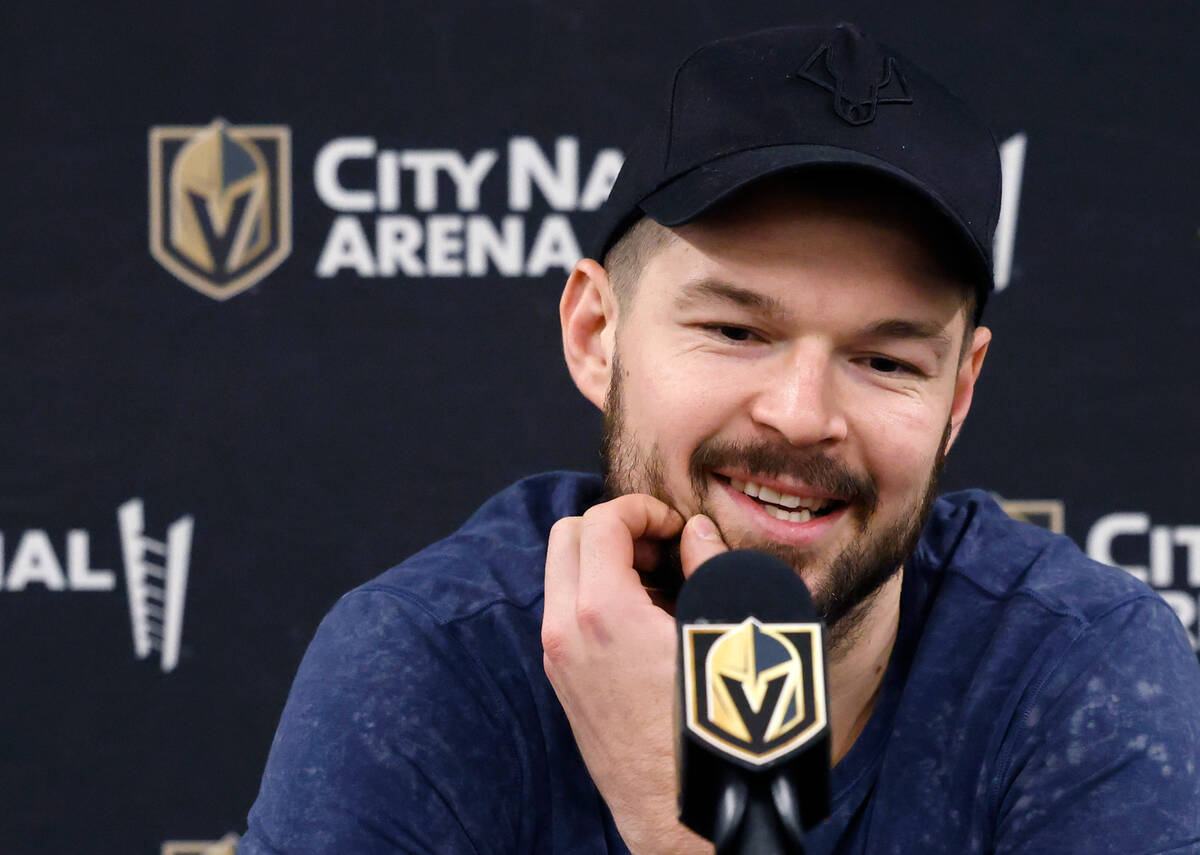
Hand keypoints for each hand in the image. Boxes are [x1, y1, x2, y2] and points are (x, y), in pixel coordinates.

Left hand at [542, 495, 728, 854]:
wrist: (689, 817)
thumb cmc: (717, 730)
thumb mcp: (728, 634)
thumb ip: (709, 567)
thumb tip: (696, 532)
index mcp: (601, 613)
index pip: (601, 520)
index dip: (644, 509)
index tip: (678, 528)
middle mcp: (565, 633)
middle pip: (566, 537)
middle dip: (615, 529)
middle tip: (664, 549)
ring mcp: (559, 662)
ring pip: (562, 576)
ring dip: (604, 563)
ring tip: (663, 587)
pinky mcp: (565, 685)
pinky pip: (567, 615)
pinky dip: (597, 598)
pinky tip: (650, 623)